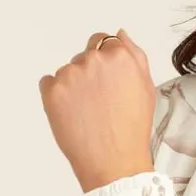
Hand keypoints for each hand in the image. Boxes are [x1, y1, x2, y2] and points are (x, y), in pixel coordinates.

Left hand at [38, 29, 156, 192]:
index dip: (107, 62)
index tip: (109, 82)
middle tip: (102, 103)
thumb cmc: (134, 128)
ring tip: (89, 113)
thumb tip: (120, 33)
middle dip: (91, 74)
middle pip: (85, 56)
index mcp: (120, 56)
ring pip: (68, 72)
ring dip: (75, 86)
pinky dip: (57, 96)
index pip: (105, 41)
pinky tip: (74, 114)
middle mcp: (93, 60)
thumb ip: (135, 55)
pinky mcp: (51, 90)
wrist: (114, 161)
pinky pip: (49, 84)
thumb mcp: (146, 88)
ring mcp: (70, 74)